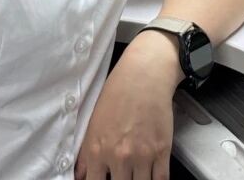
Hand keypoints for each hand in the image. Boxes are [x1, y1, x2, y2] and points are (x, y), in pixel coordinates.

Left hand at [74, 32, 180, 179]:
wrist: (144, 74)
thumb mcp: (94, 121)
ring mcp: (142, 156)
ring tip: (135, 172)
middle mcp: (118, 156)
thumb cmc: (117, 92)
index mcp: (97, 149)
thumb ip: (86, 153)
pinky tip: (151, 175)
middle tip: (121, 173)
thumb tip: (81, 175)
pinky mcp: (162, 152)